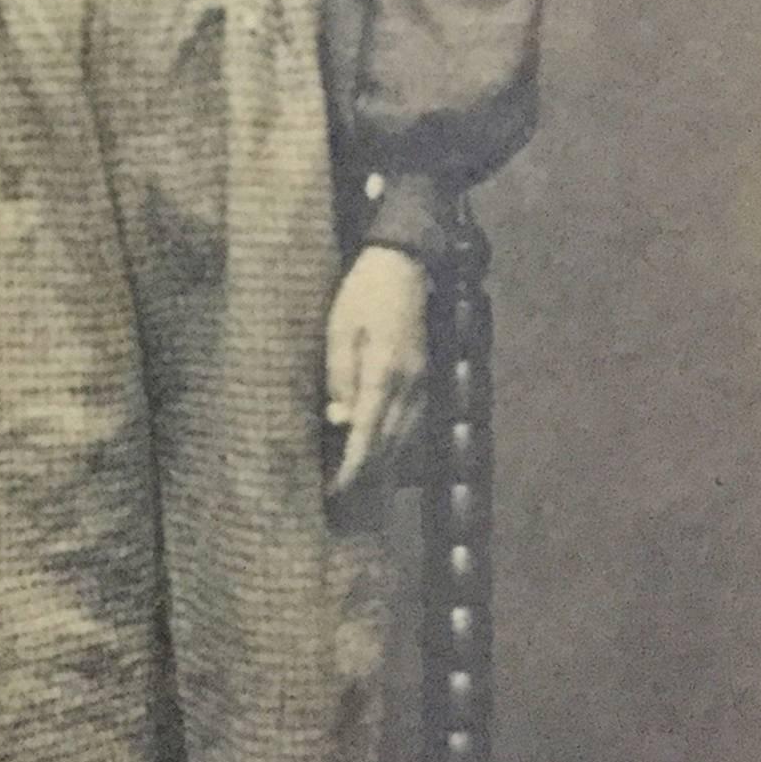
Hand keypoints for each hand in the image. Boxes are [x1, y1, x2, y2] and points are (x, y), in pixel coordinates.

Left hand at [324, 244, 429, 496]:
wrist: (402, 265)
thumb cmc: (361, 294)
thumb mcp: (339, 329)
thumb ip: (340, 376)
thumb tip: (341, 421)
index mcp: (385, 372)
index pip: (368, 434)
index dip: (352, 468)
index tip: (334, 491)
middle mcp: (411, 384)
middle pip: (390, 444)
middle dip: (366, 475)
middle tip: (338, 496)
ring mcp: (423, 381)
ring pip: (405, 437)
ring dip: (383, 464)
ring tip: (358, 484)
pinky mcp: (425, 376)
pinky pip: (414, 422)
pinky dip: (397, 444)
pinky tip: (383, 453)